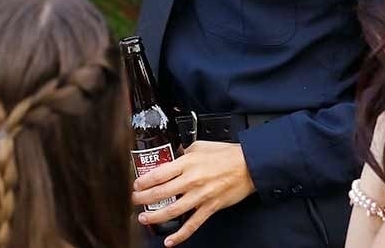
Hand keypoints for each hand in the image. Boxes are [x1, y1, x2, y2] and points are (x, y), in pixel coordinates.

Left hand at [133, 140, 256, 244]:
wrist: (248, 166)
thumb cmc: (227, 155)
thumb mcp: (200, 146)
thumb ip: (184, 151)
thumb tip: (173, 154)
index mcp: (187, 162)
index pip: (159, 174)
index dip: (144, 181)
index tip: (137, 185)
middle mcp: (192, 180)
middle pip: (161, 192)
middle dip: (144, 199)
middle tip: (136, 201)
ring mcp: (201, 196)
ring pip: (173, 210)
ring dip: (156, 216)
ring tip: (144, 218)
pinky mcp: (210, 207)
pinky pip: (193, 224)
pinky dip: (181, 234)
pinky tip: (170, 241)